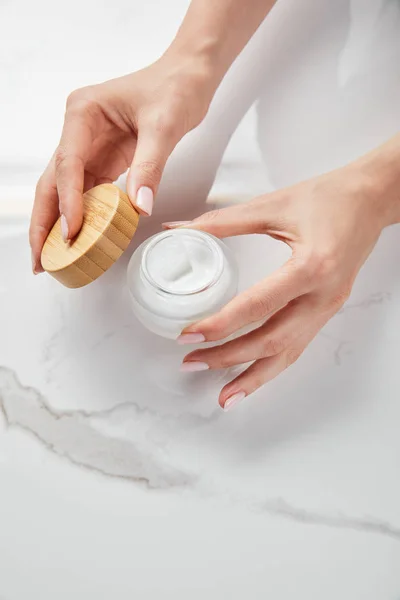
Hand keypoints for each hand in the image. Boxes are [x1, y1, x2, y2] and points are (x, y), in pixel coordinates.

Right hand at [30, 54, 212, 272]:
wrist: (188, 77)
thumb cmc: (174, 88)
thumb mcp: (164, 126)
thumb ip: (150, 167)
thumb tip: (139, 208)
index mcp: (83, 113)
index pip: (67, 164)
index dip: (67, 201)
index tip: (70, 232)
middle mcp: (78, 131)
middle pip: (52, 182)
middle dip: (44, 222)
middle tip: (40, 259)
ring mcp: (88, 147)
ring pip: (65, 192)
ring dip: (58, 225)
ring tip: (51, 259)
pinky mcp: (104, 160)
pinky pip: (88, 193)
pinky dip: (82, 218)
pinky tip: (79, 241)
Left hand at [167, 161, 397, 409]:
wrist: (372, 198)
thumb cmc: (329, 197)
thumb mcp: (273, 205)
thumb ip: (223, 222)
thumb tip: (181, 229)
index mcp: (310, 268)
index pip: (256, 307)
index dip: (219, 325)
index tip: (188, 335)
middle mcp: (322, 296)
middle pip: (271, 341)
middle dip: (228, 357)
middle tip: (192, 362)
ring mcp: (328, 307)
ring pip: (288, 354)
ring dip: (253, 376)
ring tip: (223, 395)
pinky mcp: (327, 309)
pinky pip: (299, 346)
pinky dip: (273, 365)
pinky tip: (253, 375)